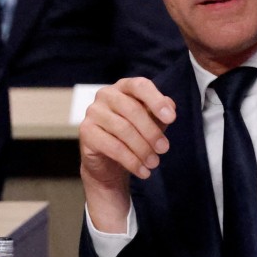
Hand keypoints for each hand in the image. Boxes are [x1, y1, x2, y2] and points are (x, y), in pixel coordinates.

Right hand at [79, 78, 175, 232]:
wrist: (108, 162)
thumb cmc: (133, 136)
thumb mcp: (152, 123)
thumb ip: (160, 112)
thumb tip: (170, 105)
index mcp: (123, 87)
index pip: (139, 85)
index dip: (156, 100)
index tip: (171, 118)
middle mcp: (105, 95)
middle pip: (132, 109)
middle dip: (152, 131)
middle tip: (164, 149)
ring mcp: (93, 112)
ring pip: (123, 129)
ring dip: (143, 149)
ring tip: (154, 163)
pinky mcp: (86, 132)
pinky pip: (113, 147)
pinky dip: (131, 161)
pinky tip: (143, 171)